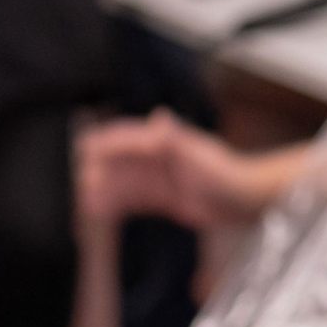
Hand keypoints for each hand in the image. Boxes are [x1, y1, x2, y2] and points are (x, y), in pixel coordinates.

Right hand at [79, 111, 251, 228]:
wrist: (244, 199)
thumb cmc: (225, 173)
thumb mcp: (198, 154)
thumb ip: (175, 138)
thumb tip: (159, 115)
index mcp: (164, 140)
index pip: (126, 136)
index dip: (105, 143)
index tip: (83, 150)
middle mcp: (158, 157)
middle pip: (120, 161)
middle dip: (100, 170)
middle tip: (83, 183)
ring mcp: (160, 178)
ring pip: (124, 182)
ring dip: (105, 190)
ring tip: (87, 202)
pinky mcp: (164, 198)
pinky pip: (134, 199)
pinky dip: (117, 204)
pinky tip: (102, 210)